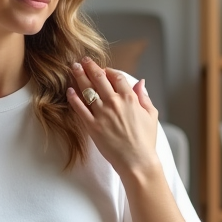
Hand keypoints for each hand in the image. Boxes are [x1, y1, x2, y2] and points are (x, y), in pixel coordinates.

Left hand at [66, 56, 159, 177]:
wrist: (137, 162)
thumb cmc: (145, 141)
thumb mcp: (151, 115)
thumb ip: (144, 97)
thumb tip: (140, 82)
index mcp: (130, 98)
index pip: (116, 76)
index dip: (108, 70)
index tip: (102, 68)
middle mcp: (115, 103)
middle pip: (99, 78)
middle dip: (90, 67)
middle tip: (83, 60)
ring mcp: (102, 114)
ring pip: (87, 90)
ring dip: (79, 76)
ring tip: (73, 68)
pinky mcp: (92, 126)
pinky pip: (80, 109)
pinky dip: (74, 98)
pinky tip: (69, 90)